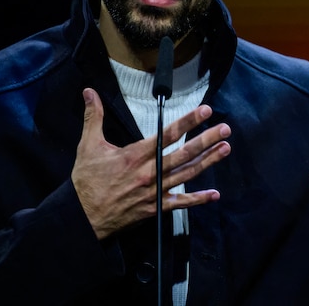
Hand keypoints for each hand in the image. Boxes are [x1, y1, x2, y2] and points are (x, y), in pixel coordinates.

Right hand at [72, 88, 231, 239]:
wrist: (82, 217)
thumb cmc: (86, 181)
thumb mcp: (88, 146)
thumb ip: (93, 117)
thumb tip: (88, 92)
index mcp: (134, 156)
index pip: (166, 134)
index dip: (187, 121)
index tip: (205, 111)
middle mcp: (148, 173)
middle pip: (183, 154)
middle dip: (206, 140)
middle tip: (225, 129)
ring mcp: (153, 192)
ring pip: (186, 174)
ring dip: (208, 162)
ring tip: (225, 149)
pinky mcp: (154, 208)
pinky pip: (179, 203)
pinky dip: (198, 200)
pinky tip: (214, 194)